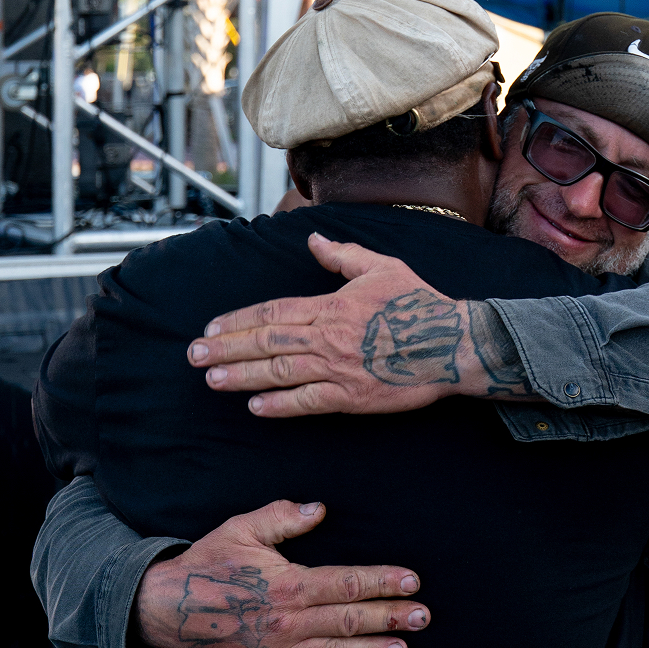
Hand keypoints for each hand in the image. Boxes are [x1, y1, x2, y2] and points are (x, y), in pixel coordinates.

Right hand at [137, 499, 429, 647]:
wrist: (164, 610)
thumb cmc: (207, 564)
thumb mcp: (241, 529)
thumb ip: (282, 517)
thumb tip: (319, 509)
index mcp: (287, 586)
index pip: (347, 583)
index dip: (383, 581)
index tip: (412, 581)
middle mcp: (288, 623)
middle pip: (350, 621)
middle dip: (390, 617)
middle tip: (423, 616)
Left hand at [187, 234, 532, 417]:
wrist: (453, 344)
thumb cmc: (420, 303)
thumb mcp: (383, 267)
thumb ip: (343, 255)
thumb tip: (313, 240)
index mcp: (332, 305)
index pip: (273, 313)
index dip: (237, 321)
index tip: (211, 328)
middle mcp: (329, 337)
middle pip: (266, 343)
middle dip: (226, 350)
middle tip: (194, 357)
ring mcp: (339, 369)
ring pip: (280, 372)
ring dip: (242, 377)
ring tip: (212, 380)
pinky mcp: (353, 397)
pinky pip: (309, 402)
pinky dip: (280, 405)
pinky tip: (256, 406)